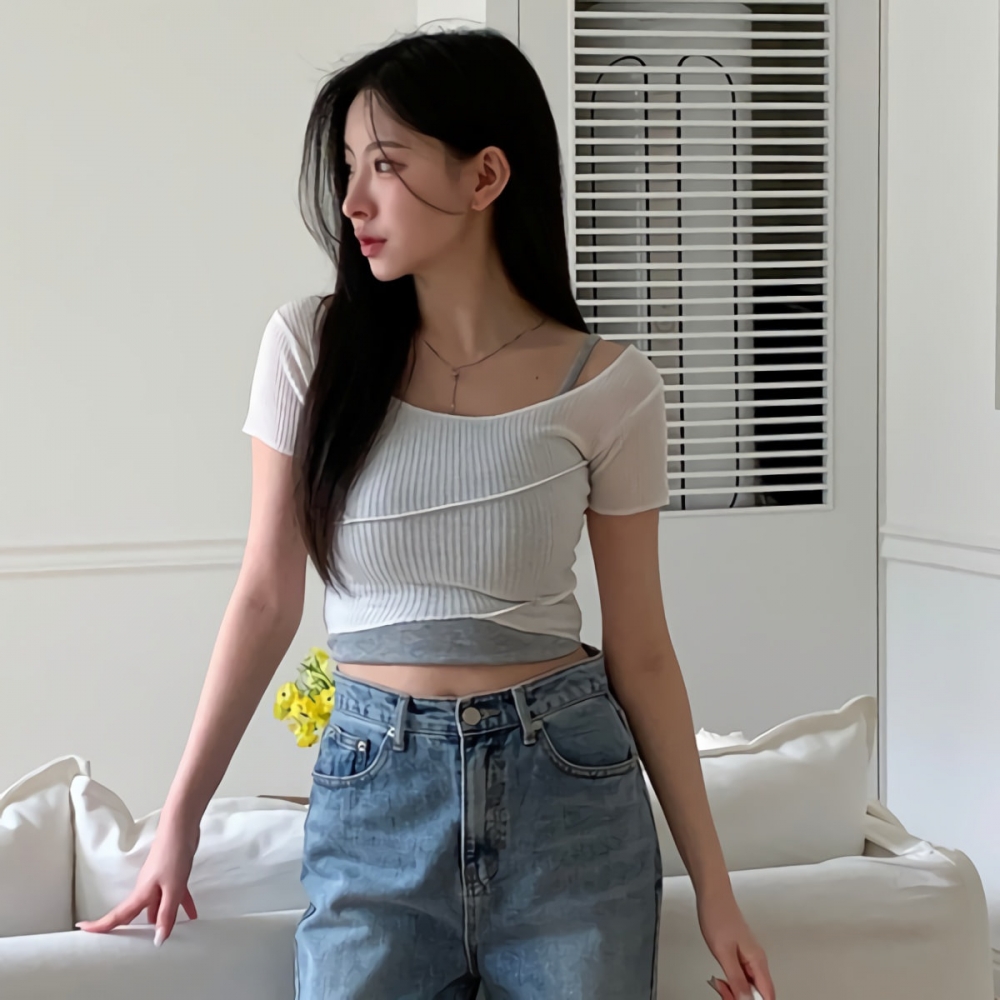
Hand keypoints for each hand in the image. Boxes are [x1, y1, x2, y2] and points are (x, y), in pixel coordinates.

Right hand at [75, 817, 200, 945]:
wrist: (182, 827)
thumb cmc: (173, 856)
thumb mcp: (173, 888)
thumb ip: (167, 914)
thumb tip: (157, 942)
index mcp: (141, 894)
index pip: (117, 915)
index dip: (100, 926)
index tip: (81, 931)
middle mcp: (146, 889)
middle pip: (135, 914)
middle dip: (129, 930)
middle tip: (123, 948)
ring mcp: (158, 881)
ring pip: (156, 906)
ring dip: (159, 919)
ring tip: (164, 938)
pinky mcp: (170, 875)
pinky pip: (174, 895)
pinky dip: (181, 904)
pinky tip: (192, 915)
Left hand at [697, 885, 773, 999]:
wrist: (712, 895)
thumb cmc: (718, 917)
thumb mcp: (724, 952)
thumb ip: (737, 979)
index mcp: (758, 961)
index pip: (767, 995)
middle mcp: (757, 960)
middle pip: (758, 993)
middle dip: (741, 998)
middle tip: (723, 992)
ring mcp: (749, 957)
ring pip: (748, 985)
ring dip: (734, 990)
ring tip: (719, 985)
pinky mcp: (740, 954)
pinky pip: (741, 976)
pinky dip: (731, 982)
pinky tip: (721, 979)